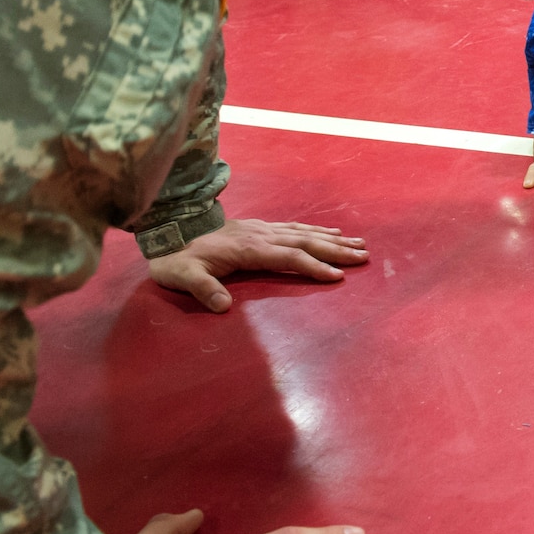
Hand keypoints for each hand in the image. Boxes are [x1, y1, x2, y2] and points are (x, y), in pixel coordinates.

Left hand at [147, 220, 368, 313]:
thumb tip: (222, 307)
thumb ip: (203, 289)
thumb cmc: (176, 257)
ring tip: (358, 243)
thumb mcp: (181, 276)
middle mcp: (261, 235)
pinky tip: (329, 232)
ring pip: (304, 232)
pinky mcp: (259, 226)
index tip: (338, 277)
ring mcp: (262, 228)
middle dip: (336, 250)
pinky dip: (316, 230)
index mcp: (248, 248)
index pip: (289, 257)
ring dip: (332, 239)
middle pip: (306, 242)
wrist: (168, 227)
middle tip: (364, 256)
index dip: (314, 267)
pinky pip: (295, 227)